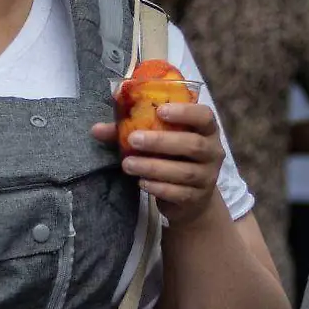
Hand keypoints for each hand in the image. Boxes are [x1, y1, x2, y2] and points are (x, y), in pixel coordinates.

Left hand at [90, 102, 226, 227]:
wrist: (192, 198)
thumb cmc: (173, 158)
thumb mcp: (157, 141)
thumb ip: (129, 132)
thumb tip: (96, 130)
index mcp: (206, 130)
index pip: (204, 116)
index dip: (185, 112)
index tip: (160, 110)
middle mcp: (212, 151)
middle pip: (193, 144)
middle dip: (161, 141)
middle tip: (133, 139)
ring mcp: (207, 176)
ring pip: (183, 171)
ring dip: (153, 167)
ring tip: (128, 164)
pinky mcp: (197, 197)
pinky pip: (179, 192)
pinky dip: (158, 188)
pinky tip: (141, 183)